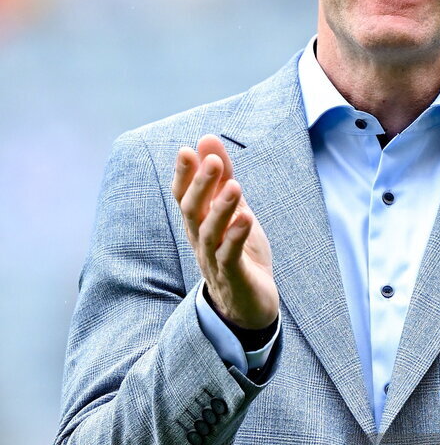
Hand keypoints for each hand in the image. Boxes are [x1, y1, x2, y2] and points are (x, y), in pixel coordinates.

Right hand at [172, 134, 278, 329]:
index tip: (188, 150)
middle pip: (192, 211)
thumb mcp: (233, 209)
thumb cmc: (239, 254)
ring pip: (210, 233)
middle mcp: (200, 241)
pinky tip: (247, 219)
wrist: (250, 306)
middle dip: (201, 185)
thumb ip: (222, 176)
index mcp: (198, 224)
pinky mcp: (234, 278)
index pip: (184, 196)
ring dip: (221, 209)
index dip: (184, 174)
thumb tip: (207, 139)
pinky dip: (236, 237)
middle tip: (212, 160)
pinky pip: (230, 257)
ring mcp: (214, 261)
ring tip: (235, 186)